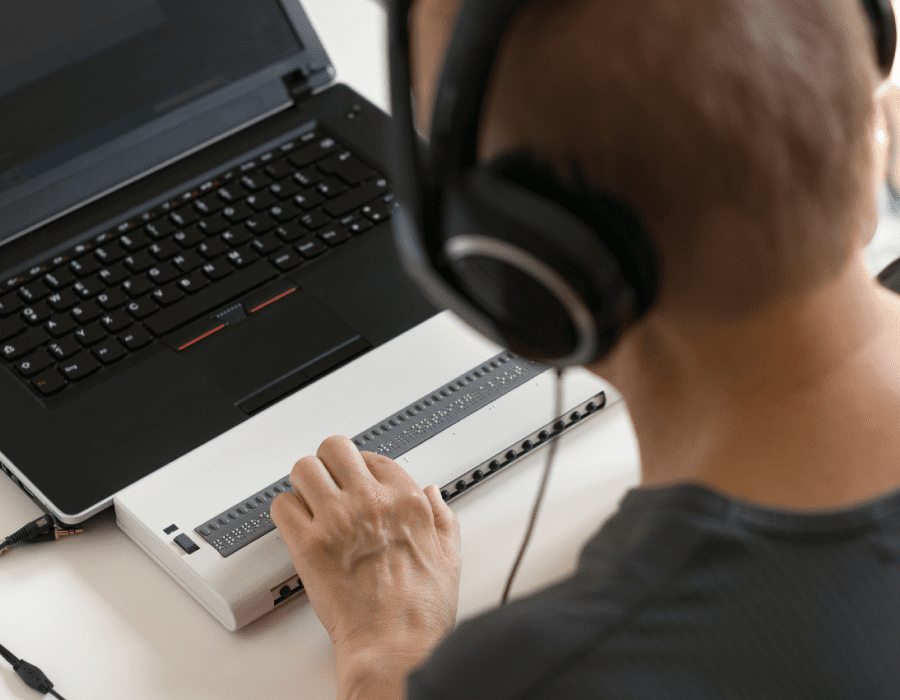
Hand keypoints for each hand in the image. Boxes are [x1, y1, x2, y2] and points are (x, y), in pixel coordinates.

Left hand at [270, 436, 460, 695]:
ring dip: (303, 483)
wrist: (395, 646)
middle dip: (328, 463)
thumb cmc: (421, 611)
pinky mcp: (309, 544)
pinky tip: (296, 527)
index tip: (355, 480)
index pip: (373, 457)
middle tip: (326, 481)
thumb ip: (442, 516)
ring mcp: (338, 520)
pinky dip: (285, 514)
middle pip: (335, 449)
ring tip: (307, 501)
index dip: (360, 468)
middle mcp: (371, 502)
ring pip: (303, 469)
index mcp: (406, 501)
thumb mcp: (449, 555)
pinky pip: (282, 506)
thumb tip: (432, 493)